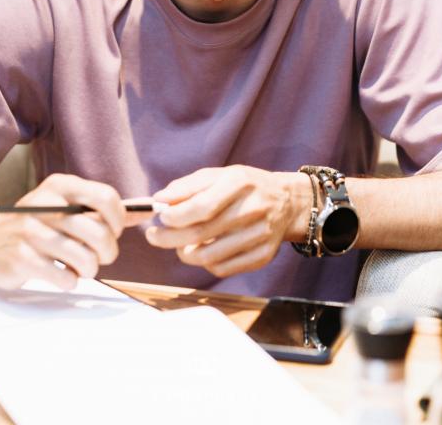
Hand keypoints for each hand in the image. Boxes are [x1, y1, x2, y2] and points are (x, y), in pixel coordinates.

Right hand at [0, 174, 149, 289]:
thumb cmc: (34, 223)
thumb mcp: (62, 204)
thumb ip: (99, 208)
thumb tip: (145, 210)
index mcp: (60, 185)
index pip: (106, 198)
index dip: (119, 220)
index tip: (115, 231)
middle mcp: (46, 204)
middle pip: (99, 231)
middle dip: (108, 251)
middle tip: (102, 257)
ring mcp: (30, 232)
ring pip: (84, 257)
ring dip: (90, 269)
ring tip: (83, 268)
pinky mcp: (20, 259)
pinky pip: (64, 277)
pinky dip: (70, 281)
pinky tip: (62, 275)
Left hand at [145, 165, 308, 277]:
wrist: (287, 202)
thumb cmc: (245, 186)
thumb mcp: (220, 175)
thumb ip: (188, 186)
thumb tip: (159, 199)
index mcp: (240, 182)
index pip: (202, 206)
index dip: (176, 216)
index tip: (160, 217)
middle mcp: (253, 209)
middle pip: (202, 233)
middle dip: (169, 238)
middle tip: (154, 236)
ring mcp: (260, 235)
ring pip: (210, 256)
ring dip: (184, 253)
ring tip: (178, 245)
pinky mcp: (263, 256)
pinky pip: (223, 268)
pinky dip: (205, 263)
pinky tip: (202, 250)